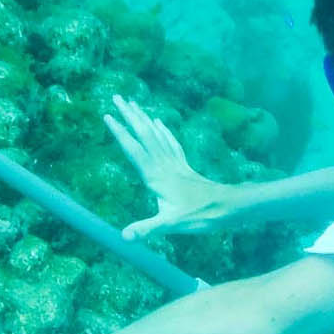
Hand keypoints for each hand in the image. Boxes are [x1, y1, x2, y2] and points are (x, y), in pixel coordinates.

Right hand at [104, 94, 233, 240]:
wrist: (226, 207)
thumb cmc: (198, 216)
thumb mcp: (170, 225)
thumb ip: (146, 229)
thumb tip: (124, 237)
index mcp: (156, 175)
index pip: (134, 150)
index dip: (120, 133)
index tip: (107, 116)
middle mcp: (164, 164)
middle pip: (144, 134)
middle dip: (129, 115)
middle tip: (117, 96)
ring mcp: (175, 163)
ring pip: (156, 134)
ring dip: (143, 118)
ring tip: (133, 103)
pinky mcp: (184, 165)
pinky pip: (171, 142)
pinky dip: (163, 130)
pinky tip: (159, 121)